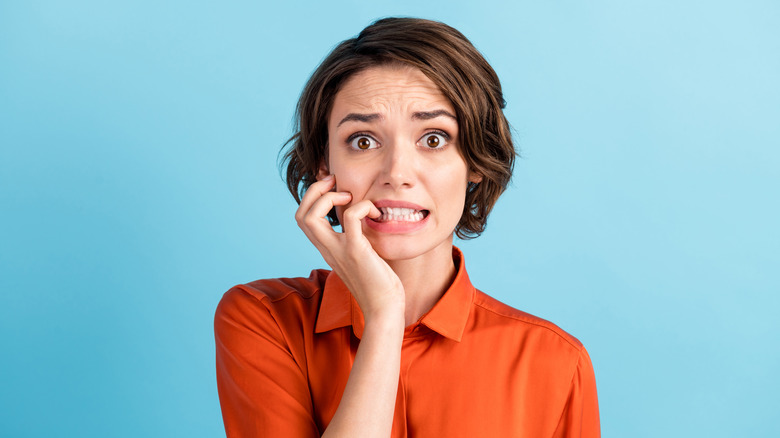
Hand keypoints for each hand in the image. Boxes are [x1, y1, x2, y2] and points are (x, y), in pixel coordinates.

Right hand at [295, 175, 404, 320]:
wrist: (384, 309)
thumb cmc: (378, 284)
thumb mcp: (361, 256)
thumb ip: (356, 240)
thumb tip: (365, 221)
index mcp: (327, 249)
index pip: (303, 219)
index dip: (312, 198)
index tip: (333, 188)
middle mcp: (327, 249)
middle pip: (301, 215)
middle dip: (314, 191)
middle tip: (336, 184)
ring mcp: (339, 250)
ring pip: (312, 217)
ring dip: (329, 197)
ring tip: (350, 197)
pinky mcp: (356, 251)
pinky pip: (350, 218)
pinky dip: (362, 206)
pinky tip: (375, 212)